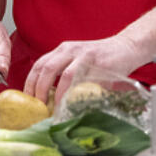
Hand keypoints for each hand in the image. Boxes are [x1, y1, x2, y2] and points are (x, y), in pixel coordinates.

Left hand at [23, 34, 146, 104]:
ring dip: (55, 94)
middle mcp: (70, 49)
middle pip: (46, 68)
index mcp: (63, 50)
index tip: (27, 100)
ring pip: (63, 74)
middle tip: (37, 107)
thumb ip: (65, 75)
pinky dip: (75, 93)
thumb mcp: (79, 62)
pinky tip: (72, 104)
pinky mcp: (99, 62)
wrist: (128, 47)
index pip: (39, 65)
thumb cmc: (102, 59)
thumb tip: (50, 101)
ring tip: (52, 109)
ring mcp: (85, 55)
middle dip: (38, 90)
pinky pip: (84, 79)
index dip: (30, 83)